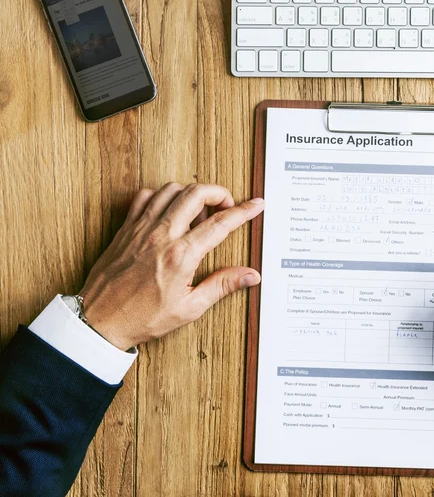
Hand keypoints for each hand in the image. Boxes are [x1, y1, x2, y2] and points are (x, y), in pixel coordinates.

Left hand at [80, 183, 264, 350]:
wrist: (100, 320)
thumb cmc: (141, 317)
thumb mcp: (189, 308)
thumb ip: (222, 285)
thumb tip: (249, 275)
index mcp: (181, 255)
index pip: (221, 223)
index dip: (244, 210)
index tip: (256, 205)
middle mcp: (162, 235)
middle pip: (197, 193)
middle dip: (219, 193)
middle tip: (227, 205)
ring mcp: (142, 228)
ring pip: (172, 189)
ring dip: (191, 193)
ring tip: (198, 211)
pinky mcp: (126, 228)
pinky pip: (145, 197)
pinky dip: (162, 196)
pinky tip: (168, 211)